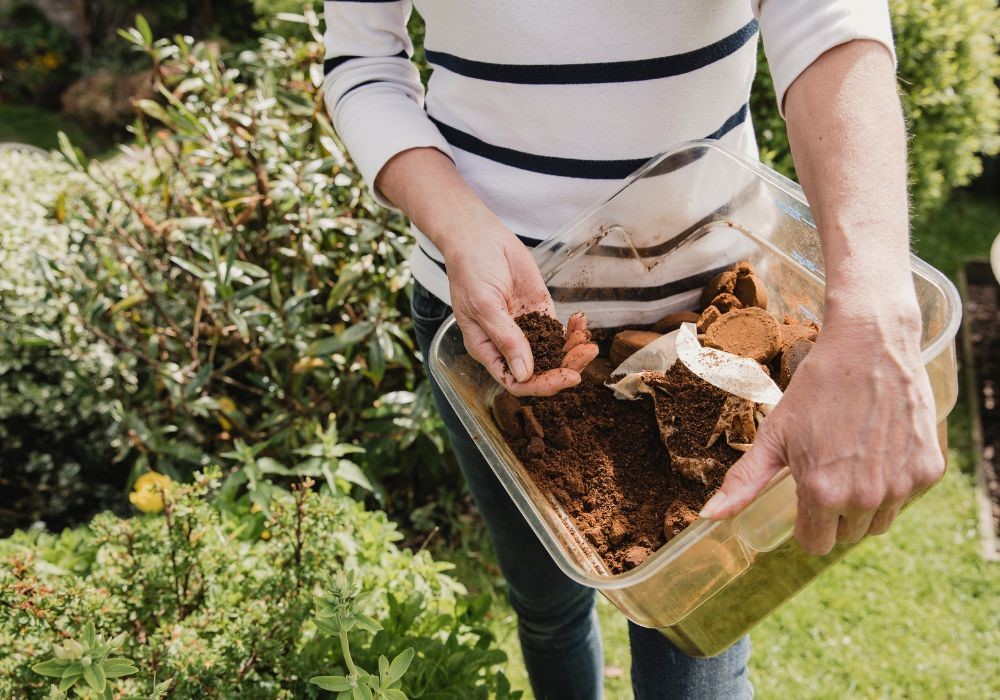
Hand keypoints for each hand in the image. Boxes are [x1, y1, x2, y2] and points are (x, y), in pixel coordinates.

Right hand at [444, 221, 597, 396]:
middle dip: (565, 367)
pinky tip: (581, 321)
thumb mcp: (484, 305)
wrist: (479, 237)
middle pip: (540, 370)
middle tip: (586, 354)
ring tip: (588, 340)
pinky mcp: (539, 311)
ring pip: (553, 353)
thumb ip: (505, 338)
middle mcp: (507, 344)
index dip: (541, 385)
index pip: (516, 381)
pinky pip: (559, 330)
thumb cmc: (470, 270)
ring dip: (573, 350)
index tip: (566, 377)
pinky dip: (573, 330)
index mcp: (487, 349)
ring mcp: (525, 328)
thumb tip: (524, 374)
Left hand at [699, 310, 943, 554]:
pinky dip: (895, 482)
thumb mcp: (774, 434)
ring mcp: (901, 486)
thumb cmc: (816, 388)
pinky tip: (881, 448)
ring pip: (879, 522)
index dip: (806, 522)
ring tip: (854, 460)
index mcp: (822, 493)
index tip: (805, 495)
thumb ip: (744, 482)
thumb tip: (710, 516)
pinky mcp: (928, 471)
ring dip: (866, 504)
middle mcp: (865, 498)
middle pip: (846, 535)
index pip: (814, 543)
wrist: (870, 346)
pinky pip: (907, 497)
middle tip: (829, 468)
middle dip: (834, 512)